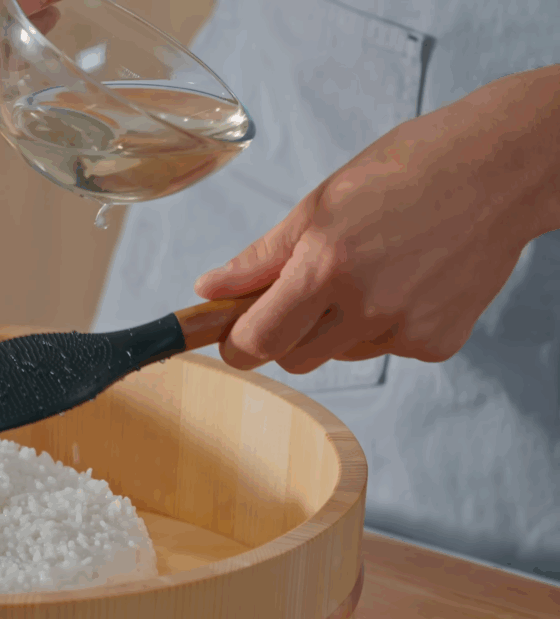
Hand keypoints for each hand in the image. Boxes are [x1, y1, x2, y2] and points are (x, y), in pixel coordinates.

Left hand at [193, 65, 559, 373]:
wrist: (500, 168)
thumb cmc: (405, 172)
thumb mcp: (320, 204)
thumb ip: (261, 258)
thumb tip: (208, 289)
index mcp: (326, 266)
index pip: (258, 341)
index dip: (238, 343)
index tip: (234, 334)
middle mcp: (367, 307)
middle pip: (294, 359)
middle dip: (286, 333)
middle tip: (304, 290)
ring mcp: (407, 329)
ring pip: (341, 354)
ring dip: (337, 328)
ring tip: (369, 270)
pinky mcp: (439, 343)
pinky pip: (387, 350)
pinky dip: (385, 326)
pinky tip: (407, 280)